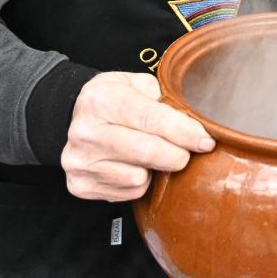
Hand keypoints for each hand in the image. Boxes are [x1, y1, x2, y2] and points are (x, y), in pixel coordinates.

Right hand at [61, 72, 214, 201]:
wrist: (71, 117)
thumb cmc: (113, 100)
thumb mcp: (136, 84)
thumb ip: (163, 101)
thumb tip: (194, 127)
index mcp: (101, 100)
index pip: (152, 119)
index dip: (184, 132)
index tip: (205, 141)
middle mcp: (86, 131)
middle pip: (147, 152)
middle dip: (177, 154)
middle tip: (185, 150)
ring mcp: (80, 161)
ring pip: (139, 178)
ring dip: (154, 169)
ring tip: (147, 153)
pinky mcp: (80, 185)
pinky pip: (129, 193)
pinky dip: (138, 182)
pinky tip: (131, 165)